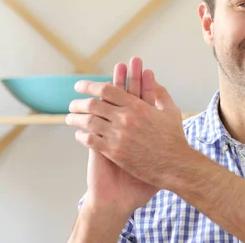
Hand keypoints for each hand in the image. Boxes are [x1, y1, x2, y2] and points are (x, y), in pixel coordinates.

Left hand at [66, 58, 190, 190]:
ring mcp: (118, 135)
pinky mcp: (114, 152)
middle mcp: (125, 118)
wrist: (174, 166)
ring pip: (88, 122)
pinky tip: (79, 135)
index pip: (107, 89)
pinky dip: (81, 136)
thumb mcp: (170, 111)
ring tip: (69, 118)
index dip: (90, 85)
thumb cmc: (174, 139)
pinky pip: (90, 140)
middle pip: (93, 104)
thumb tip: (151, 78)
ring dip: (75, 119)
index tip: (80, 86)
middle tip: (72, 104)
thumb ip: (160, 93)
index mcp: (137, 106)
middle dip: (78, 102)